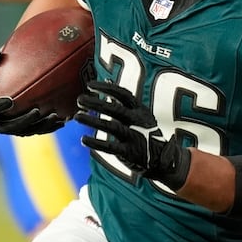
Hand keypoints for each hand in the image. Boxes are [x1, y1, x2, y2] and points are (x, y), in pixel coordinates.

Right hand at [0, 50, 65, 135]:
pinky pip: (35, 130)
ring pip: (25, 131)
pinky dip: (47, 127)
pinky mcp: (20, 130)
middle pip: (10, 126)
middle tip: (37, 111)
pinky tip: (61, 121)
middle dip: (25, 120)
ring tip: (55, 117)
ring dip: (40, 126)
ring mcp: (8, 128)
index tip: (9, 101)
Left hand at [75, 81, 190, 187]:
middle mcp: (137, 121)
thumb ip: (123, 102)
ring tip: (77, 116)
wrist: (164, 159)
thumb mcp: (140, 115)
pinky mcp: (129, 152)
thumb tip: (107, 83)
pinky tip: (83, 139)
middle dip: (95, 103)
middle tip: (79, 99)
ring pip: (110, 126)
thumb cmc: (146, 133)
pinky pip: (110, 147)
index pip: (122, 94)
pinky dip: (95, 143)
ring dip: (92, 121)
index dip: (106, 88)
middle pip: (114, 109)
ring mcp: (134, 136)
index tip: (90, 85)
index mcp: (140, 110)